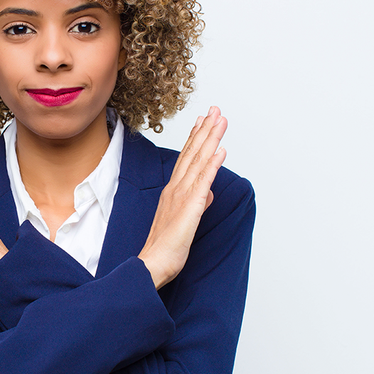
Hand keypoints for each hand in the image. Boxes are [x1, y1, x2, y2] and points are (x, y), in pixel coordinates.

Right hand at [138, 106, 227, 288]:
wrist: (153, 263)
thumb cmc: (165, 247)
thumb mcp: (184, 221)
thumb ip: (197, 203)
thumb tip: (209, 193)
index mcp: (174, 191)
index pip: (187, 158)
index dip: (196, 138)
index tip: (204, 120)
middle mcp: (177, 188)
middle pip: (193, 153)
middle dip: (205, 130)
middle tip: (215, 110)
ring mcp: (182, 195)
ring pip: (198, 161)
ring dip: (210, 139)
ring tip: (219, 120)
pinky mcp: (190, 207)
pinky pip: (203, 181)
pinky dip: (212, 164)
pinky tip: (220, 150)